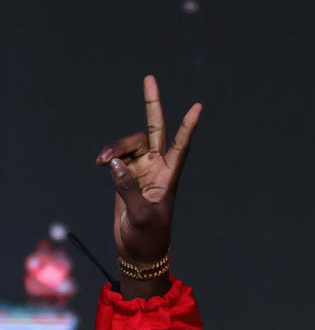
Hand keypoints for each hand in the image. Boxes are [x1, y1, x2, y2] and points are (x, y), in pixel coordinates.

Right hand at [95, 76, 201, 265]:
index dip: (188, 126)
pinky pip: (116, 157)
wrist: (138, 251)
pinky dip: (108, 156)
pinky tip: (101, 163)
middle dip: (152, 104)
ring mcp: (141, 169)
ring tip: (101, 160)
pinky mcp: (125, 176)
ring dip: (115, 146)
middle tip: (149, 78)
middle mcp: (157, 168)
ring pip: (129, 143)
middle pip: (155, 129)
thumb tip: (115, 163)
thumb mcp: (141, 215)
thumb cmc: (148, 236)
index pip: (182, 145)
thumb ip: (127, 187)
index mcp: (170, 176)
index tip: (198, 107)